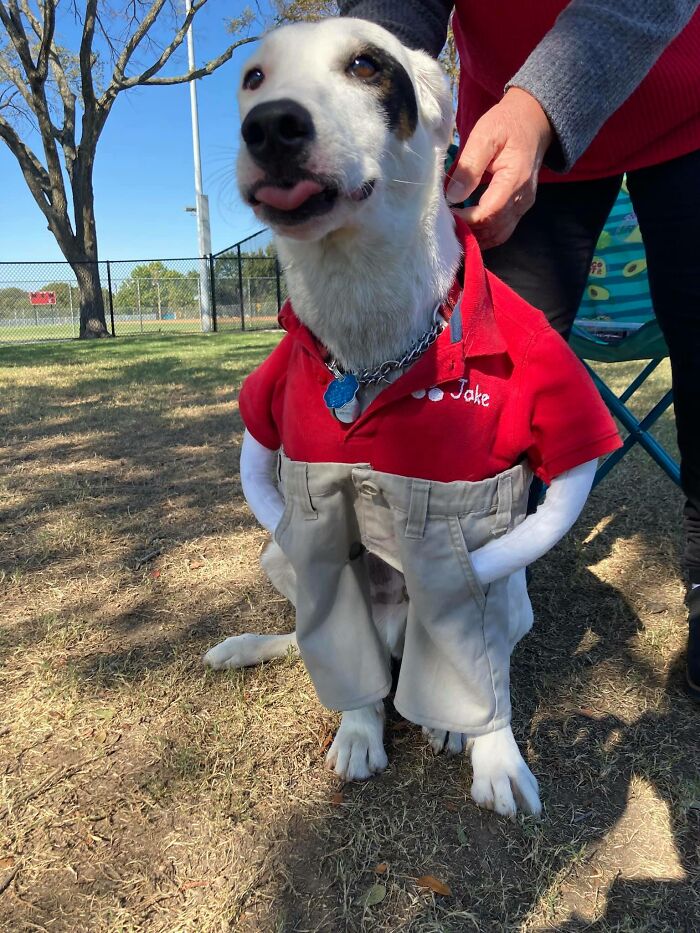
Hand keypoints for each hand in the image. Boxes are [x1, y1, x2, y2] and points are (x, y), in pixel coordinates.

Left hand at [446, 88, 552, 248]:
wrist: (533, 122)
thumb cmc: (507, 125)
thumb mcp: (485, 135)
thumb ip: (470, 166)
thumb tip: (453, 196)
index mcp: (515, 179)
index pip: (488, 212)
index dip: (465, 219)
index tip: (446, 213)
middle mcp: (523, 198)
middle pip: (493, 228)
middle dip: (468, 229)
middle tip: (446, 223)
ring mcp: (523, 205)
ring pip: (498, 234)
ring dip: (476, 236)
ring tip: (455, 228)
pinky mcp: (520, 208)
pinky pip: (502, 230)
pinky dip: (485, 234)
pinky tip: (468, 229)